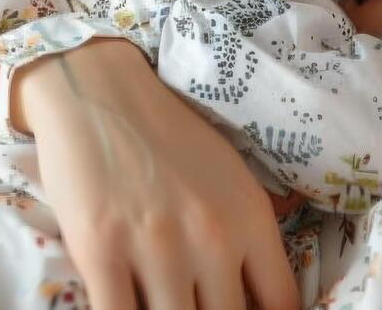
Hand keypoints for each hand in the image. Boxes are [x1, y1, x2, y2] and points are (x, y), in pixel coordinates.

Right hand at [12, 39, 299, 309]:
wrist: (105, 91)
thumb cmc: (169, 137)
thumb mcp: (230, 177)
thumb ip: (247, 238)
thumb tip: (258, 299)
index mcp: (250, 216)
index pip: (280, 303)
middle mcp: (213, 235)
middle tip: (195, 304)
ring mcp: (158, 245)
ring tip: (160, 302)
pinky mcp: (102, 251)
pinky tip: (126, 306)